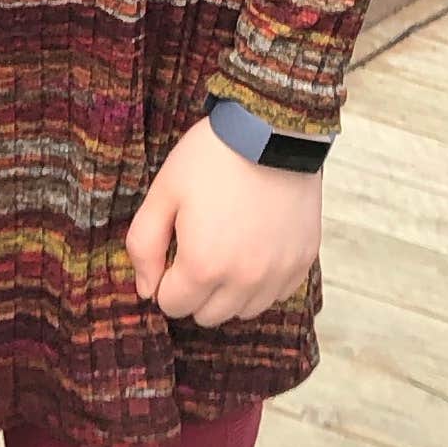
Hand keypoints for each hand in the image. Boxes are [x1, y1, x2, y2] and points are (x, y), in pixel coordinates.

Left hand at [122, 115, 324, 329]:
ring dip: (229, 291)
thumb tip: (146, 290)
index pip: (172, 306)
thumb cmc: (211, 158)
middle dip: (195, 290)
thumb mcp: (163, 193)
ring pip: (243, 311)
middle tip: (199, 247)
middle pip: (207, 315)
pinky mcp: (303, 261)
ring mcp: (278, 274)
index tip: (174, 249)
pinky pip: (275, 294)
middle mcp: (244, 281)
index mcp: (204, 267)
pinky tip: (255, 246)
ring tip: (228, 247)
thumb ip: (144, 246)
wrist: (272, 130)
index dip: (166, 279)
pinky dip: (262, 281)